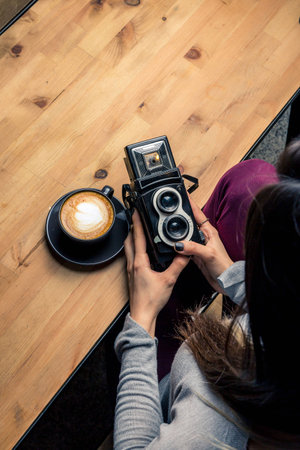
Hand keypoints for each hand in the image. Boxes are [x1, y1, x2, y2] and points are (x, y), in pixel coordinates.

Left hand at [124, 211, 188, 336]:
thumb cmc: (151, 300)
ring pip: (128, 249)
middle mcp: (132, 264)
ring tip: (139, 231)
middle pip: (129, 240)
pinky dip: (135, 249)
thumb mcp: (169, 280)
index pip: (138, 237)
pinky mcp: (132, 276)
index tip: (136, 211)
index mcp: (140, 262)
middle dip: (133, 228)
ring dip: (132, 238)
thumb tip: (185, 253)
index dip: (138, 222)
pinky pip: (131, 257)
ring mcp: (131, 270)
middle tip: (136, 218)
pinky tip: (142, 251)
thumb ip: (178, 265)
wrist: (142, 315)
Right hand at [174, 198, 232, 292]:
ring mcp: (199, 244)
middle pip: (188, 221)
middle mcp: (203, 236)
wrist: (226, 281)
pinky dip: (178, 244)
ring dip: (177, 230)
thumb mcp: (208, 254)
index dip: (189, 202)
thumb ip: (193, 248)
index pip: (196, 212)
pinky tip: (172, 244)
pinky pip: (184, 246)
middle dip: (180, 214)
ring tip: (168, 223)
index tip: (182, 193)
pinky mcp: (195, 254)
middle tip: (170, 207)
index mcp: (209, 231)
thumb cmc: (224, 266)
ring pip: (184, 234)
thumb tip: (179, 244)